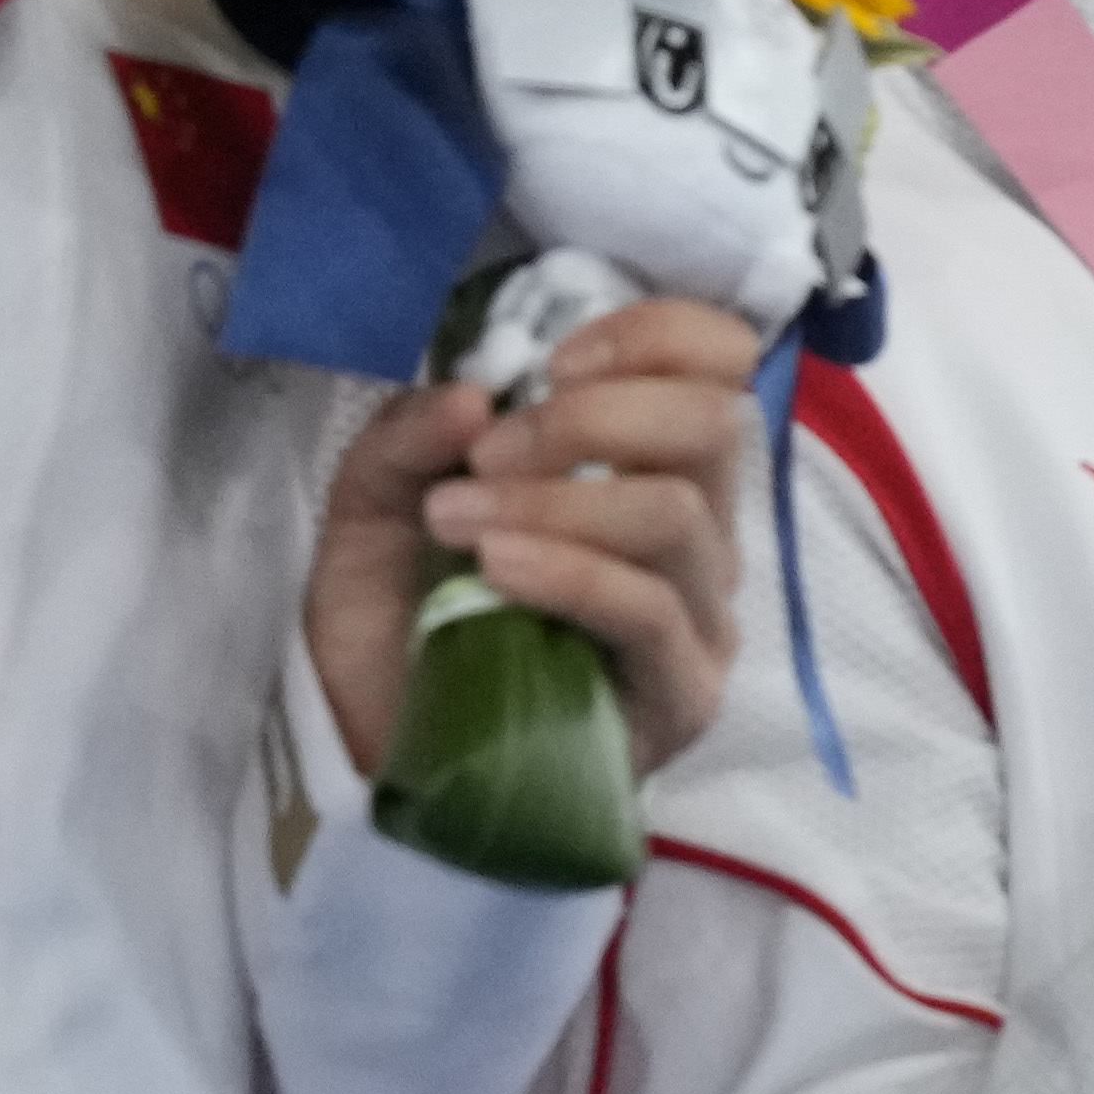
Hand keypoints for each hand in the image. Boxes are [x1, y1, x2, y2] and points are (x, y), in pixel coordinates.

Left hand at [305, 298, 759, 780]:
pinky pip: (649, 610)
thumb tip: (473, 391)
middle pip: (713, 423)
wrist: (379, 759)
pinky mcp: (683, 694)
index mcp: (645, 462)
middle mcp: (694, 528)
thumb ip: (408, 437)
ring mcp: (698, 614)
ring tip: (459, 520)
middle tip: (487, 454)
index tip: (555, 360)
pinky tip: (498, 568)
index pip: (720, 362)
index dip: (655, 334)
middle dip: (592, 418)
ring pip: (676, 514)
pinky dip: (570, 570)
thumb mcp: (374, 507)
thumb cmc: (401, 623)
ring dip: (558, 499)